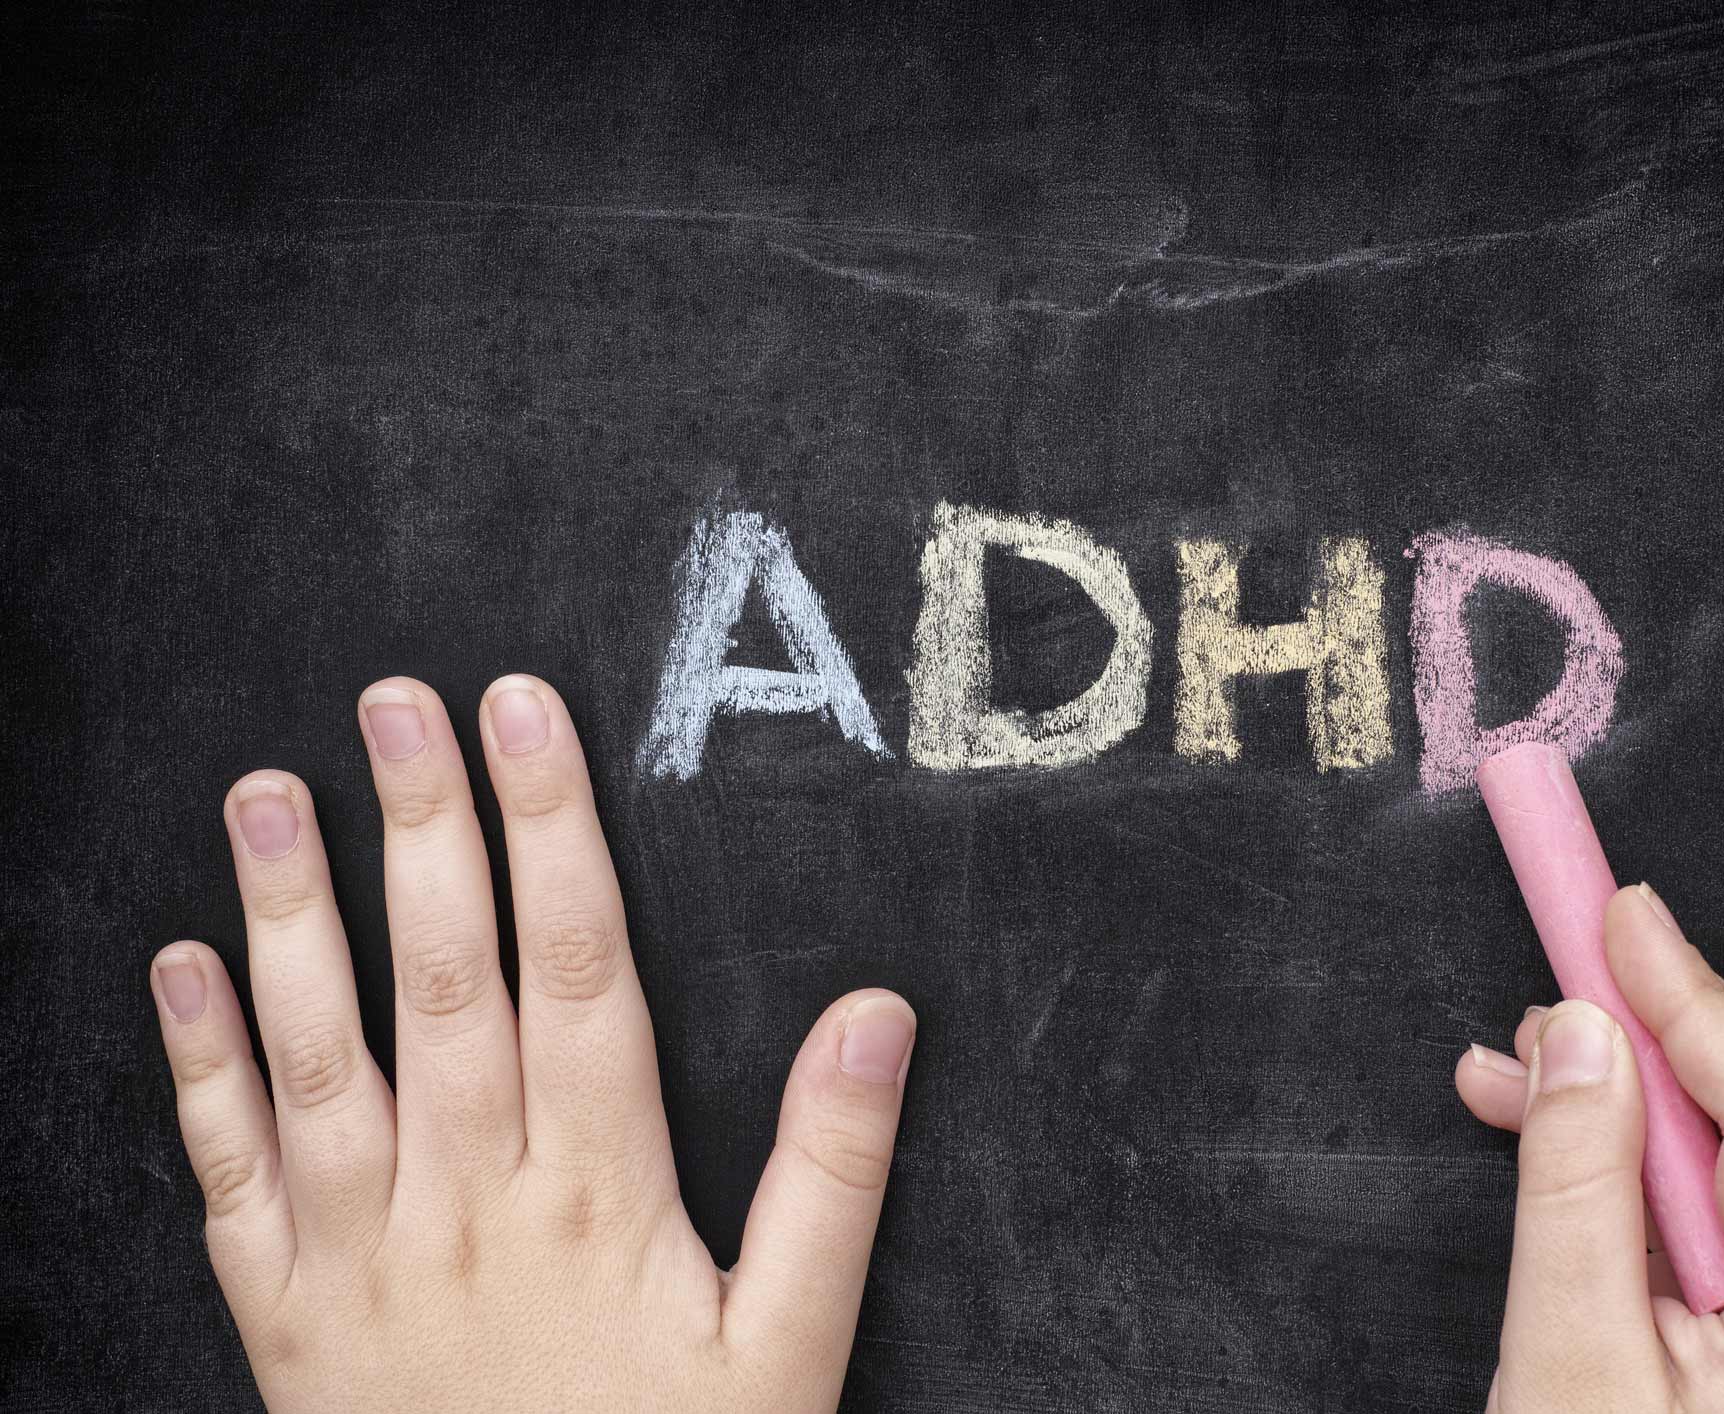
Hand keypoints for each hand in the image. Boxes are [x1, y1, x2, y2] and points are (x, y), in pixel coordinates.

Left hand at [149, 675, 916, 1410]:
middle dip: (422, 827)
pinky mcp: (284, 1318)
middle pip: (445, 980)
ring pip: (321, 1055)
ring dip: (291, 916)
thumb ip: (832, 1177)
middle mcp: (468, 1200)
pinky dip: (197, 1067)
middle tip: (394, 702)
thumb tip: (875, 1016)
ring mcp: (361, 1257)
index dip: (552, 829)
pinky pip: (228, 1177)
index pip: (576, 968)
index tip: (529, 717)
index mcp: (597, 1193)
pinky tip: (178, 967)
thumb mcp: (789, 1350)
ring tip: (269, 794)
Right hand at [1453, 883, 1723, 1411]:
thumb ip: (1574, 1189)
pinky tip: (1555, 1137)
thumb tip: (1582, 1036)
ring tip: (1520, 1072)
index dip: (1688, 989)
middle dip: (1690, 1023)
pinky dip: (1657, 1151)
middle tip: (1573, 979)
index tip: (1612, 910)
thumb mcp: (1569, 1367)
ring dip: (1657, 1086)